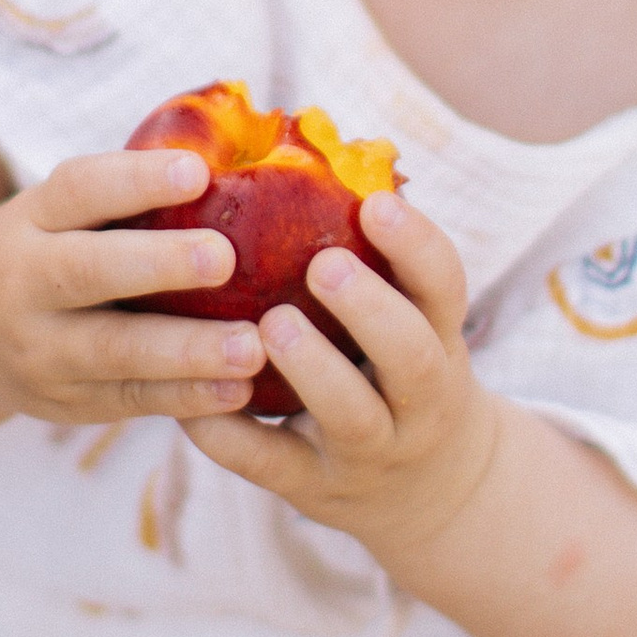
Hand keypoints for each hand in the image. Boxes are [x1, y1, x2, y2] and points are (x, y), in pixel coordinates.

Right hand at [0, 149, 268, 426]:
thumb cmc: (50, 251)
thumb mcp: (60, 214)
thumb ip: (127, 196)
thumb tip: (239, 160)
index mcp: (30, 220)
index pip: (79, 190)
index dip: (136, 180)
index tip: (198, 171)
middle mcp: (24, 285)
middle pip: (89, 272)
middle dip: (159, 264)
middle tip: (224, 257)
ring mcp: (41, 351)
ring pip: (115, 351)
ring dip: (187, 351)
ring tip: (251, 346)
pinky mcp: (65, 402)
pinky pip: (130, 400)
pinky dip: (187, 398)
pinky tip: (238, 390)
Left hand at [185, 195, 501, 562]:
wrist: (427, 495)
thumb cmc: (397, 373)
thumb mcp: (414, 323)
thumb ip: (375, 261)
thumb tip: (305, 142)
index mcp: (440, 340)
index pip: (446, 288)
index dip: (418, 245)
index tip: (376, 203)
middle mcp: (419, 401)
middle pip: (414, 358)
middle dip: (371, 310)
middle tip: (323, 264)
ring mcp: (372, 452)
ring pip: (353, 417)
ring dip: (313, 370)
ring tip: (269, 325)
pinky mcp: (316, 489)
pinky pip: (274, 465)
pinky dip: (230, 436)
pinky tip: (190, 403)